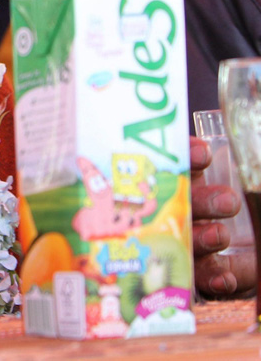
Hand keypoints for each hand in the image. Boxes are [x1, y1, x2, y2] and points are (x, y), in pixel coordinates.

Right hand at [189, 137, 255, 297]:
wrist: (254, 262)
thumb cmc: (236, 210)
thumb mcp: (242, 193)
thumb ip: (249, 184)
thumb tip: (226, 157)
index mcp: (188, 187)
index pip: (181, 168)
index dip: (188, 159)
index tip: (204, 154)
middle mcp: (182, 214)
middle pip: (180, 206)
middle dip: (203, 202)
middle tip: (229, 202)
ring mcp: (185, 246)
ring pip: (185, 242)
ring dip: (203, 239)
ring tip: (220, 235)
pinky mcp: (198, 277)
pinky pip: (201, 279)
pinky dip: (214, 278)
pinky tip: (226, 279)